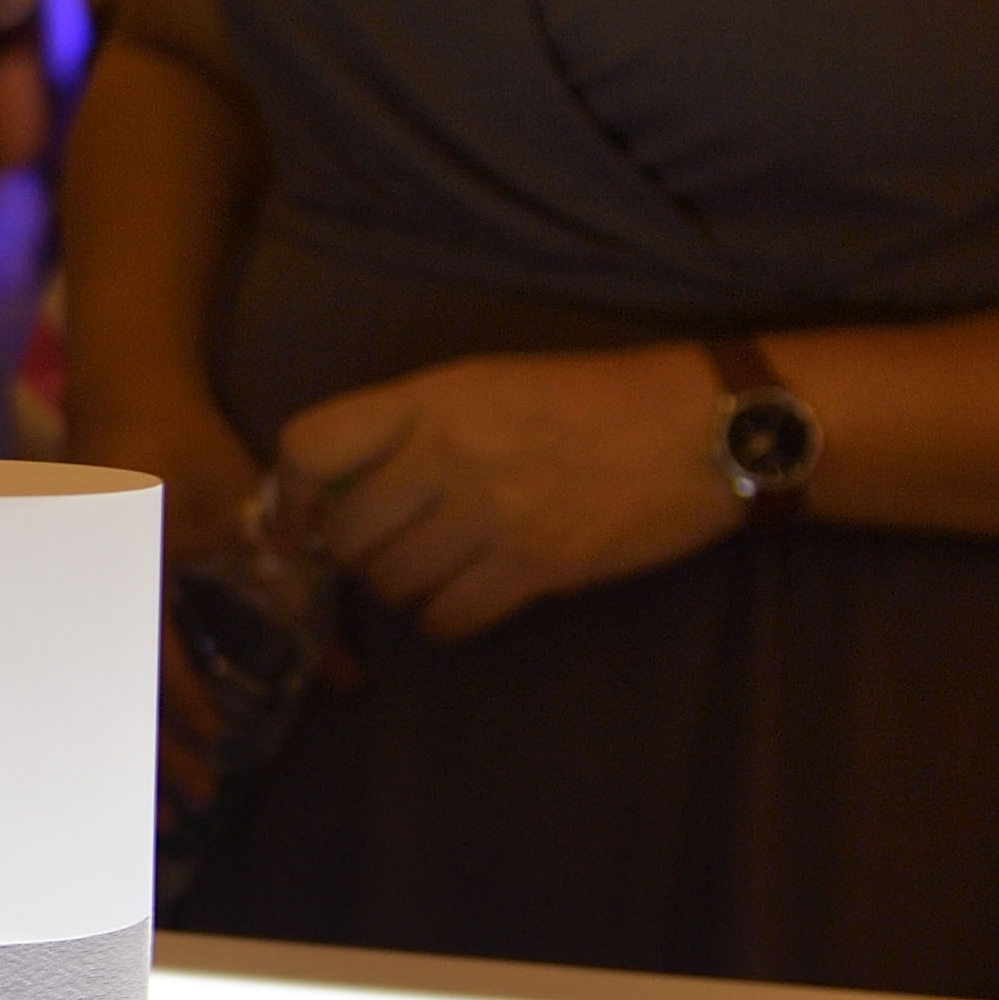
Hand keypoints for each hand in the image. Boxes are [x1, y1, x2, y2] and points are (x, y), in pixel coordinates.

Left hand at [275, 343, 733, 641]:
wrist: (704, 426)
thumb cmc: (597, 396)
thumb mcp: (491, 380)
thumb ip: (415, 422)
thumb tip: (345, 476)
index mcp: (433, 397)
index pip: (310, 443)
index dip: (294, 486)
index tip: (308, 506)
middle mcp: (450, 455)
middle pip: (346, 531)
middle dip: (353, 547)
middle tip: (384, 542)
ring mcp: (492, 516)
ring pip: (390, 582)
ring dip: (399, 585)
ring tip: (432, 565)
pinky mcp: (536, 569)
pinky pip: (446, 619)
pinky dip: (442, 618)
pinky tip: (464, 596)